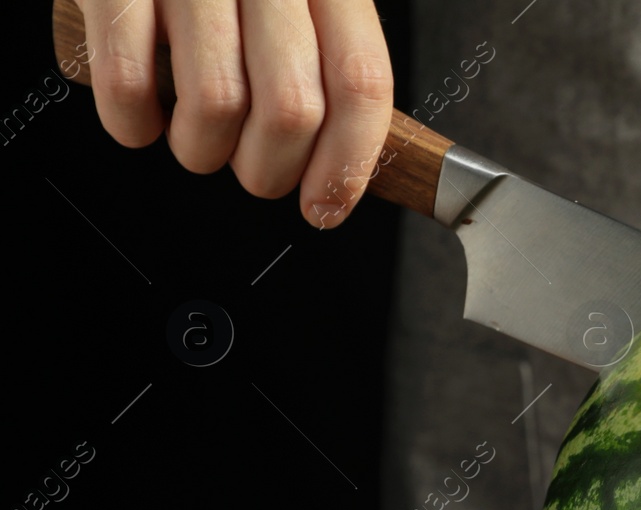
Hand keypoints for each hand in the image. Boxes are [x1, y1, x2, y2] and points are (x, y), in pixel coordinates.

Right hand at [78, 0, 391, 227]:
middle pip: (291, 108)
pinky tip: (141, 116)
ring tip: (195, 136)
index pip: (360, 82)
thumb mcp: (297, 6)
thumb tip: (338, 171)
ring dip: (202, 151)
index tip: (326, 206)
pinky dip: (134, 122)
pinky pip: (127, 80)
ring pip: (216, 103)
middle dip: (270, 170)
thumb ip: (324, 71)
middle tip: (254, 170)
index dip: (347, 162)